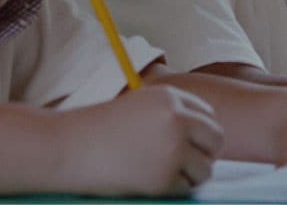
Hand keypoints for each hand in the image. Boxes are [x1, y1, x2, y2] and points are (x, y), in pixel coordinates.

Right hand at [58, 85, 224, 195]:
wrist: (70, 148)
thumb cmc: (100, 129)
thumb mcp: (138, 107)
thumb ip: (169, 115)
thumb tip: (205, 138)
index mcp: (170, 98)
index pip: (208, 115)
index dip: (200, 131)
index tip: (187, 142)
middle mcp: (177, 120)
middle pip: (215, 139)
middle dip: (204, 153)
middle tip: (184, 162)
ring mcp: (173, 149)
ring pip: (206, 168)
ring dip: (190, 174)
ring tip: (161, 171)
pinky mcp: (165, 178)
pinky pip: (185, 188)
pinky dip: (172, 189)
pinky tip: (148, 181)